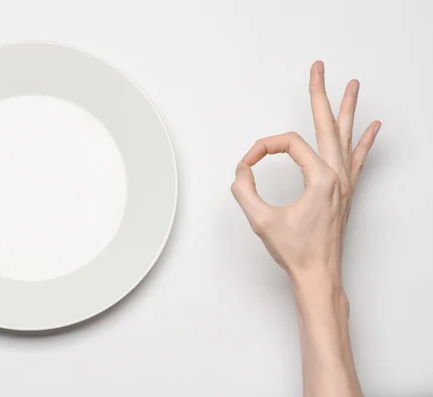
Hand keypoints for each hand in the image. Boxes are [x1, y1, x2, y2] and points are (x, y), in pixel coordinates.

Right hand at [231, 61, 379, 283]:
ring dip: (347, 109)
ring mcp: (344, 183)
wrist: (317, 274)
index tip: (247, 163)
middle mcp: (337, 175)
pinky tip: (373, 128)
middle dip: (320, 94)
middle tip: (318, 69)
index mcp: (320, 178)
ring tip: (353, 85)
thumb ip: (244, 189)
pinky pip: (357, 159)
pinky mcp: (344, 192)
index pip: (289, 144)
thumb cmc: (295, 251)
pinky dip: (364, 141)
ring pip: (345, 136)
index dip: (264, 148)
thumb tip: (242, 170)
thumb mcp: (260, 220)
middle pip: (327, 124)